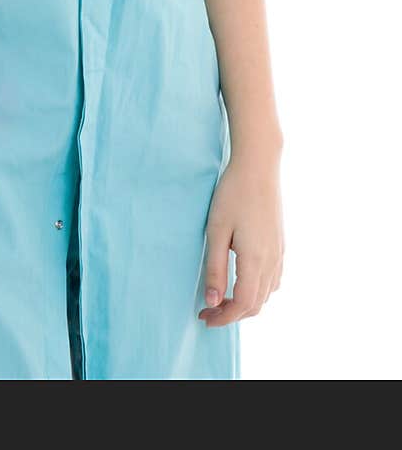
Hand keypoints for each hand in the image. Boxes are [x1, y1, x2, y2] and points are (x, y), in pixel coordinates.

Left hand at [198, 153, 283, 326]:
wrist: (258, 166)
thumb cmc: (233, 194)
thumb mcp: (217, 230)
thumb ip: (216, 268)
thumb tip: (213, 301)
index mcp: (256, 260)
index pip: (243, 304)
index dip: (224, 318)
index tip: (204, 318)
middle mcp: (272, 261)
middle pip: (256, 304)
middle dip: (232, 314)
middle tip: (208, 312)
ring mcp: (279, 253)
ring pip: (267, 294)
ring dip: (246, 304)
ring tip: (222, 299)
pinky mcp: (280, 244)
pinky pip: (274, 280)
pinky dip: (258, 291)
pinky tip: (243, 282)